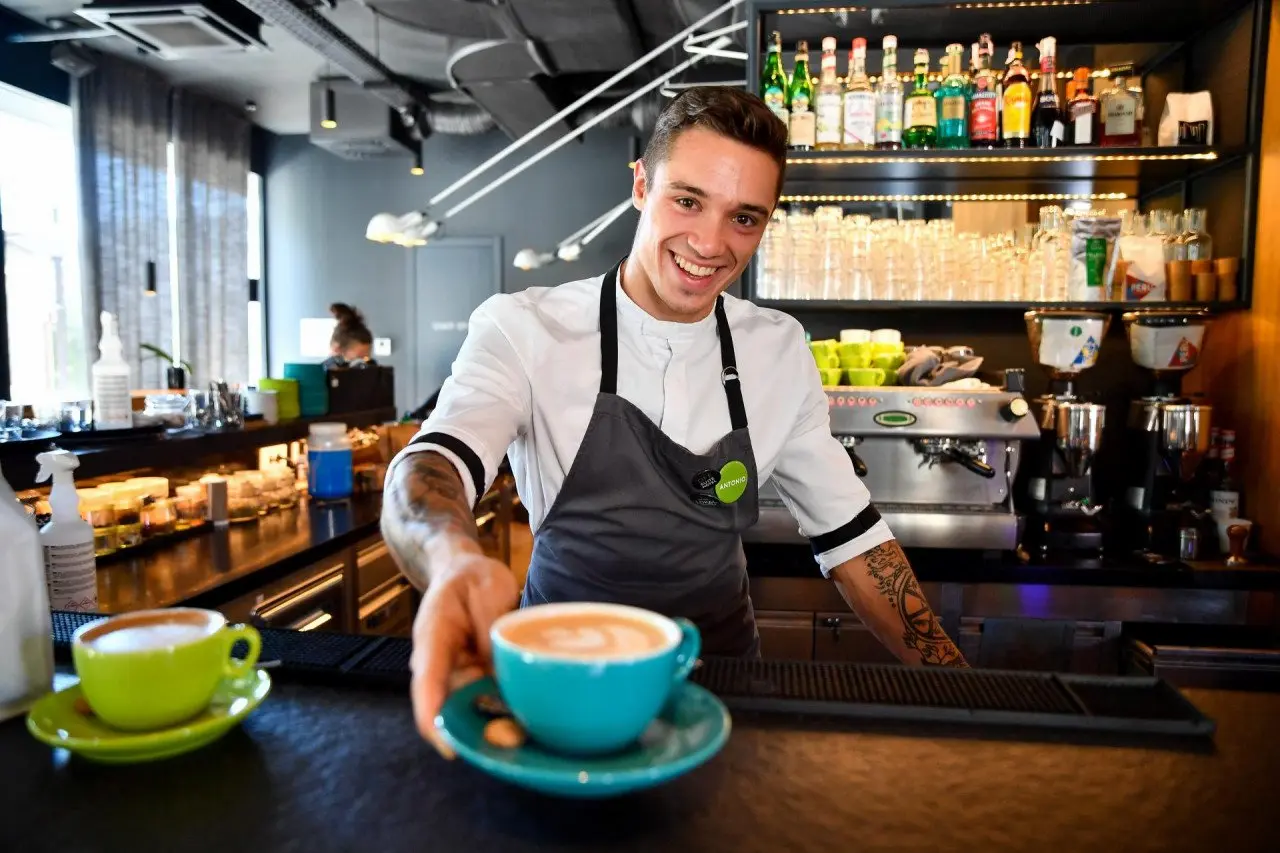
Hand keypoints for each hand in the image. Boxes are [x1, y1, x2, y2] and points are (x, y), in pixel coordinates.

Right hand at [409, 551, 518, 756]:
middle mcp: (441, 664)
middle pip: (451, 706)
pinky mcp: (476, 678)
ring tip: (529, 732)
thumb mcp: (488, 589)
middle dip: (477, 729)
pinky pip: (488, 700)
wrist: (466, 572)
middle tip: (514, 741)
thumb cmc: (474, 579)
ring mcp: (457, 674)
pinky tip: (533, 716)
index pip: (428, 683)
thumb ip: (493, 627)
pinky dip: (507, 710)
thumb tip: (502, 668)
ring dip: (497, 722)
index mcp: (433, 639)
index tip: (449, 747)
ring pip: (472, 707)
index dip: (435, 718)